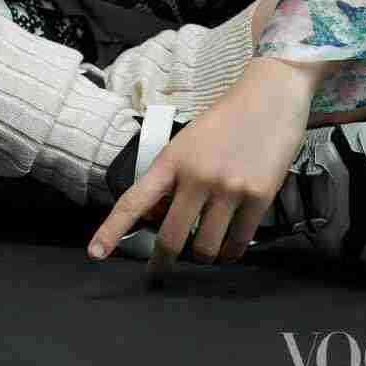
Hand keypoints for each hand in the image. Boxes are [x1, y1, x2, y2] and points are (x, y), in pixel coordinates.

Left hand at [87, 59, 315, 279]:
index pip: (135, 200)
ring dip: (203, 256)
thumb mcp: (188, 141)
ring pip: (206, 248)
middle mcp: (197, 176)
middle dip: (164, 261)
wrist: (270, 96)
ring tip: (205, 249)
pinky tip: (229, 247)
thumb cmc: (226, 119)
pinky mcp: (258, 197)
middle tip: (161, 270)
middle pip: (172, 238)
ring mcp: (229, 188)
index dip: (112, 230)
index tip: (95, 254)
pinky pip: (238, 243)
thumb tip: (163, 220)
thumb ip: (174, 178)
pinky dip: (231, 252)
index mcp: (173, 159)